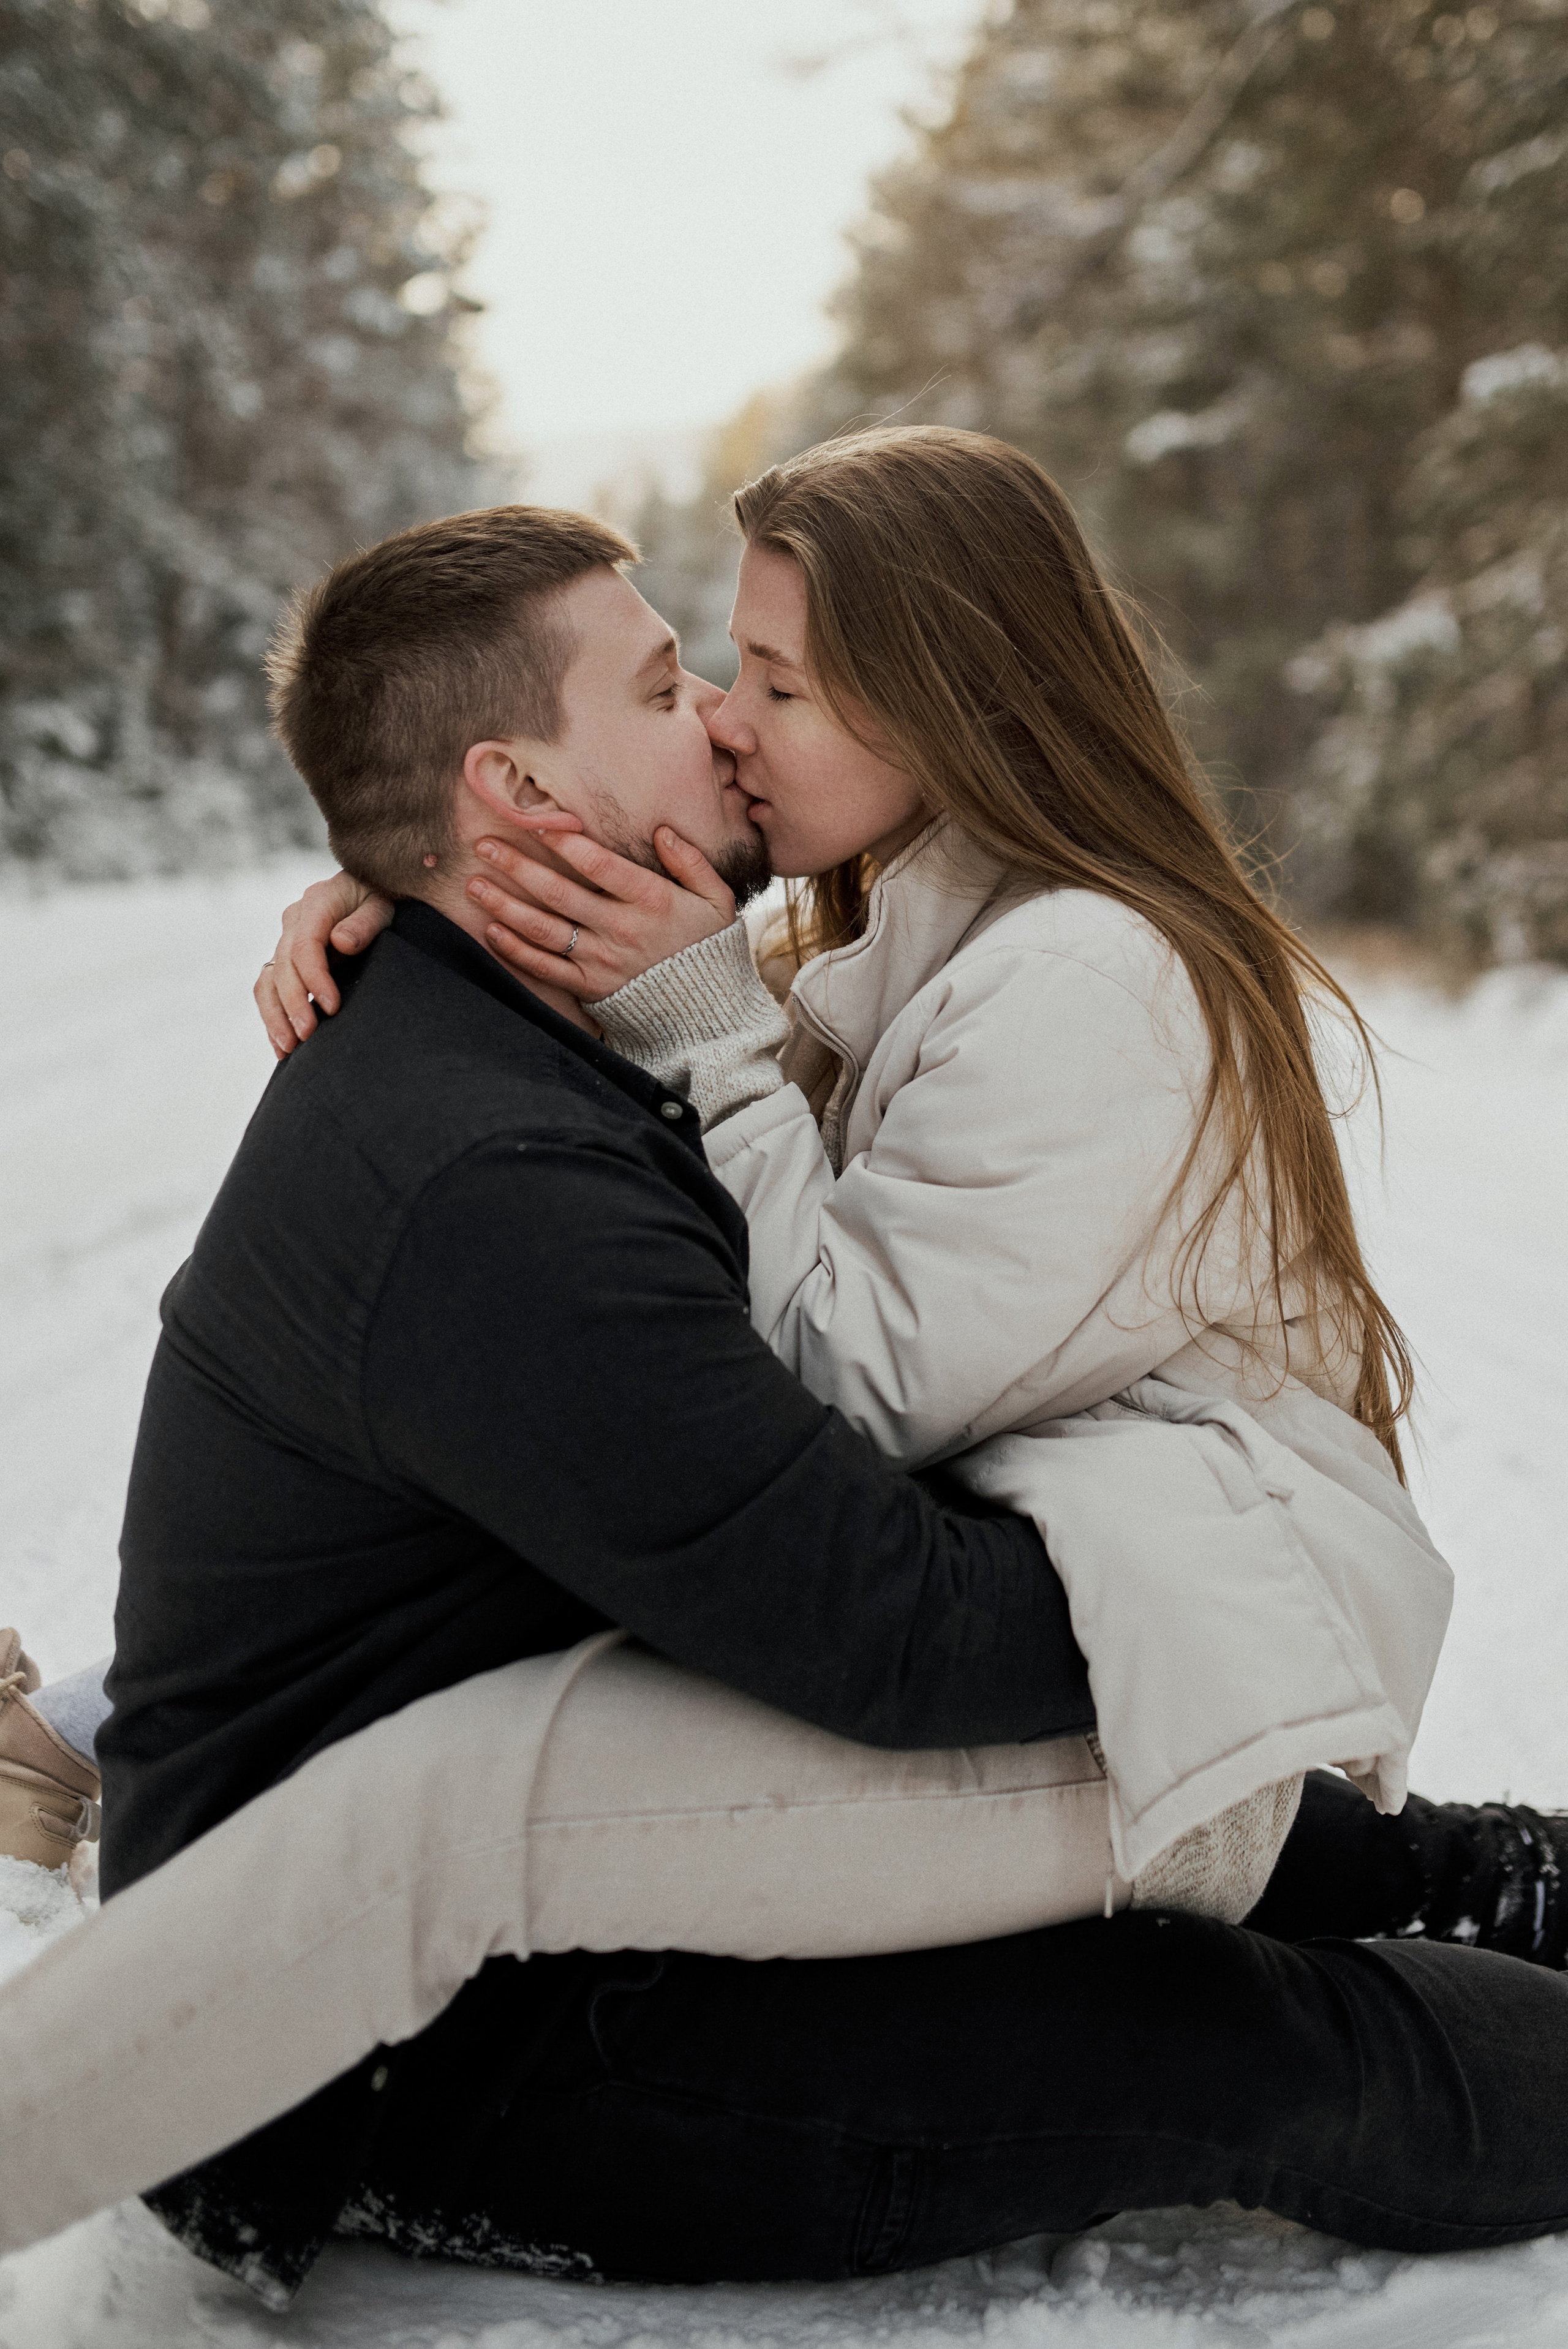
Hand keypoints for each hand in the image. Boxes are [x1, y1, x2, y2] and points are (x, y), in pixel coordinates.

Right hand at [255, 871, 392, 1056]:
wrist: (372, 893)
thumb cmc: (383, 898)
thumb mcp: (383, 904)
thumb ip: (365, 922)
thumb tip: (340, 943)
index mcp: (317, 903)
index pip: (305, 945)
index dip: (314, 978)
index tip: (332, 1006)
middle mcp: (295, 921)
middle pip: (283, 966)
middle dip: (293, 1003)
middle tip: (308, 1035)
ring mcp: (287, 940)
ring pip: (267, 981)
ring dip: (275, 1016)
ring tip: (289, 1049)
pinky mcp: (287, 959)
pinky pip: (269, 989)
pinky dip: (273, 1017)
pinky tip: (281, 1046)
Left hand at [468, 827, 735, 1001]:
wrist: (707, 1014)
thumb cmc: (707, 947)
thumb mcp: (716, 899)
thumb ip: (690, 862)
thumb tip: (662, 831)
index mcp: (651, 900)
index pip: (599, 864)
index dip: (565, 841)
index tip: (535, 820)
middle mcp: (620, 929)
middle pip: (558, 892)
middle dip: (517, 865)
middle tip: (483, 844)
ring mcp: (601, 961)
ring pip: (543, 929)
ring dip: (504, 904)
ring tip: (474, 884)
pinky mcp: (589, 987)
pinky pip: (545, 967)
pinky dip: (515, 950)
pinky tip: (491, 929)